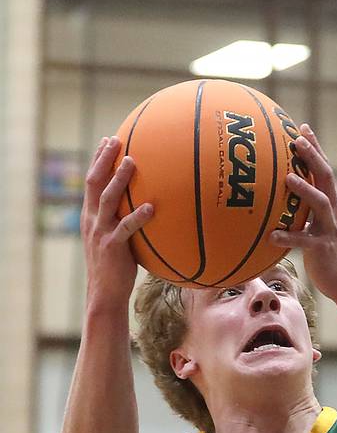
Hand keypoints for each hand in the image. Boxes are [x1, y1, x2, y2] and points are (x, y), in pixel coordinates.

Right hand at [82, 135, 152, 307]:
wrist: (104, 293)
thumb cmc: (114, 268)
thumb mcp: (114, 240)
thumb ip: (122, 222)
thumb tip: (145, 207)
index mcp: (90, 216)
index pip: (91, 182)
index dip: (98, 160)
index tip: (106, 141)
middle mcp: (91, 220)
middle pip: (95, 183)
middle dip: (104, 160)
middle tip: (115, 140)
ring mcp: (101, 232)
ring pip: (108, 199)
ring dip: (119, 179)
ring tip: (132, 161)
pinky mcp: (113, 247)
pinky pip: (126, 228)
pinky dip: (138, 216)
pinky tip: (150, 207)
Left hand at [269, 124, 336, 300]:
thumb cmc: (331, 257)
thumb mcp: (321, 230)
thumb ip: (306, 215)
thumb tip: (284, 204)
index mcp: (332, 206)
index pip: (325, 171)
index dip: (316, 149)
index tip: (303, 128)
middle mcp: (332, 213)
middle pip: (325, 178)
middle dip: (312, 156)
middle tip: (297, 138)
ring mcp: (328, 230)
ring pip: (319, 204)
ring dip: (304, 190)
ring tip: (288, 178)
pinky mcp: (321, 249)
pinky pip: (303, 241)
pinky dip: (288, 237)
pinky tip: (272, 235)